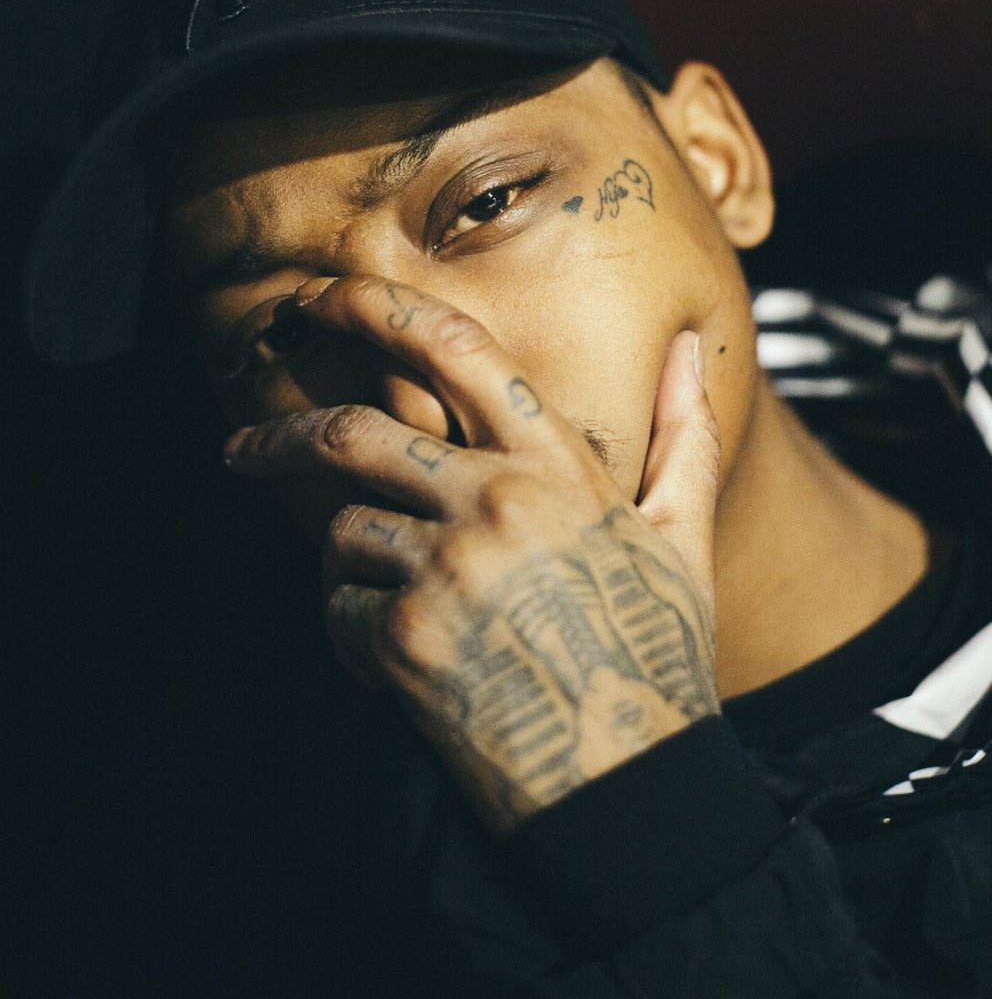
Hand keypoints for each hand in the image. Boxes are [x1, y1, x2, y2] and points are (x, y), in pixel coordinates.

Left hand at [225, 275, 720, 833]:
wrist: (626, 775)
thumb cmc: (656, 649)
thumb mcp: (684, 534)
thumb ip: (684, 432)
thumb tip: (689, 347)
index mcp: (556, 466)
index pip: (455, 349)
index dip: (377, 306)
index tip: (321, 298)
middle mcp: (494, 501)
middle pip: (351, 435)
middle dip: (280, 436)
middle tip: (243, 446)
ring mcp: (445, 568)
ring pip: (340, 530)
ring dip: (349, 561)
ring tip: (393, 599)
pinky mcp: (405, 638)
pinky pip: (337, 608)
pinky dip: (352, 627)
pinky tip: (401, 655)